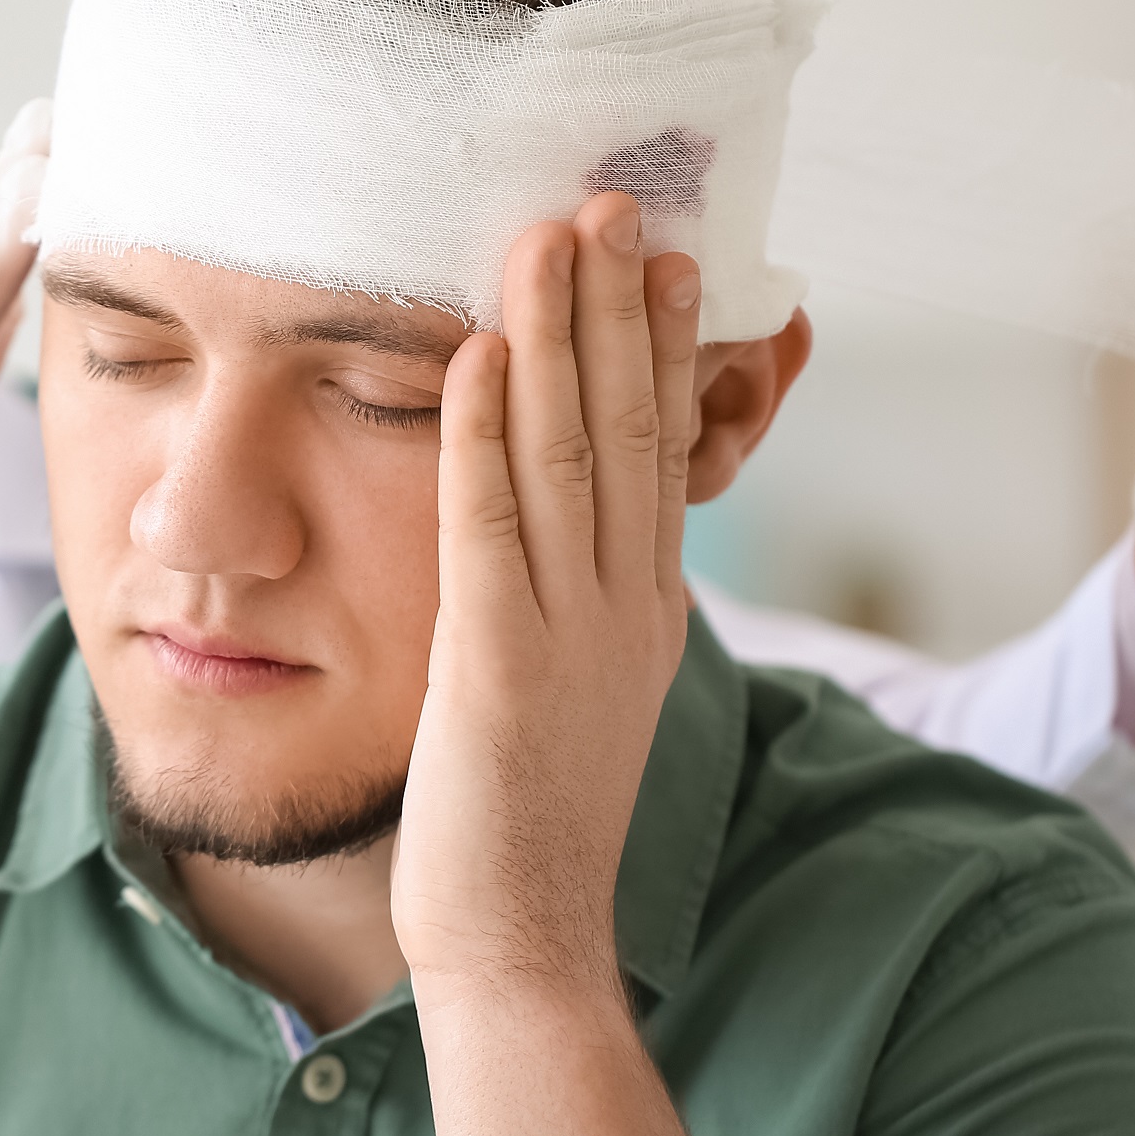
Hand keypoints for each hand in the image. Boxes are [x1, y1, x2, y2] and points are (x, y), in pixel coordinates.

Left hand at [395, 190, 698, 1135]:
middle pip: (628, 425)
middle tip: (614, 198)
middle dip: (618, 306)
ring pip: (568, 452)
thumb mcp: (580, 683)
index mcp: (646, 605)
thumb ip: (580, 595)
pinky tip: (474, 354)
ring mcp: (569, 629)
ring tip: (551, 236)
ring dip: (556, 336)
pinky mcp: (495, 659)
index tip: (658, 255)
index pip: (660, 449)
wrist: (522, 937)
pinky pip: (490, 525)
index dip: (659, 346)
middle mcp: (623, 602)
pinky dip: (481, 432)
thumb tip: (571, 519)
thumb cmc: (531, 814)